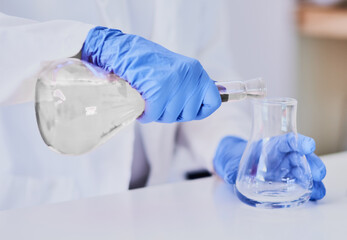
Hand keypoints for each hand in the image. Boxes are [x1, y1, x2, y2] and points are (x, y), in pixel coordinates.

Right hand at [81, 27, 220, 122]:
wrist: (120, 50)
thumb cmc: (144, 62)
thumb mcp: (174, 70)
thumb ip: (188, 85)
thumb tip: (201, 104)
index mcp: (195, 70)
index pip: (213, 100)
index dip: (201, 111)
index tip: (190, 111)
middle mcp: (188, 75)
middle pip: (189, 113)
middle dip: (173, 113)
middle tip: (159, 103)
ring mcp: (174, 82)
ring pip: (171, 116)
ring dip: (157, 114)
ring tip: (147, 99)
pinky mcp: (157, 90)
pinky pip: (154, 115)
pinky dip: (145, 115)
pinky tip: (141, 105)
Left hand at [213, 134, 326, 200]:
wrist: (234, 165)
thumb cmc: (234, 157)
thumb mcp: (229, 160)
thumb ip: (229, 167)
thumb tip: (229, 175)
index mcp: (270, 145)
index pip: (287, 140)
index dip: (299, 142)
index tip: (308, 146)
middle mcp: (282, 156)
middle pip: (301, 156)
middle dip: (311, 163)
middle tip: (318, 173)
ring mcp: (287, 169)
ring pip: (305, 170)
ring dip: (313, 179)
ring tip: (317, 189)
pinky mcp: (288, 182)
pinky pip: (302, 185)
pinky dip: (310, 190)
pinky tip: (314, 196)